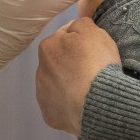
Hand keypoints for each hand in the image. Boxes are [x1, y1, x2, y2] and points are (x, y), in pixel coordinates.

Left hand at [36, 17, 120, 135]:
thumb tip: (74, 27)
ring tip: (89, 89)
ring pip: (56, 86)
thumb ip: (80, 23)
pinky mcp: (50, 116)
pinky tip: (83, 104)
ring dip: (68, 85)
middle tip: (92, 70)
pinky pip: (59, 107)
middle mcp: (40, 71)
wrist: (99, 101)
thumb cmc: (96, 62)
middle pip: (58, 63)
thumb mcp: (94, 31)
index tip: (92, 50)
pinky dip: (69, 105)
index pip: (63, 38)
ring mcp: (43, 96)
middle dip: (71, 64)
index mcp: (47, 48)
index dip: (80, 42)